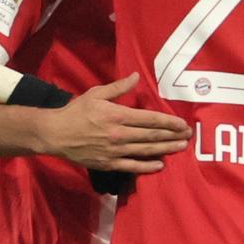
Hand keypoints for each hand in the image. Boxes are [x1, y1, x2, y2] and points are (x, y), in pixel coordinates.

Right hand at [35, 73, 189, 172]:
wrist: (54, 134)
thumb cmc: (75, 112)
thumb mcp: (95, 94)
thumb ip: (118, 87)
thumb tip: (136, 76)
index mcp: (117, 115)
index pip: (150, 119)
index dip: (169, 122)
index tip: (182, 124)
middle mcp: (119, 134)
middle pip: (152, 135)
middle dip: (173, 135)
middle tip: (188, 135)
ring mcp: (115, 151)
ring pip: (146, 150)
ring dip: (165, 149)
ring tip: (180, 147)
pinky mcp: (108, 163)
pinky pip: (132, 166)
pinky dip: (147, 166)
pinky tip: (160, 164)